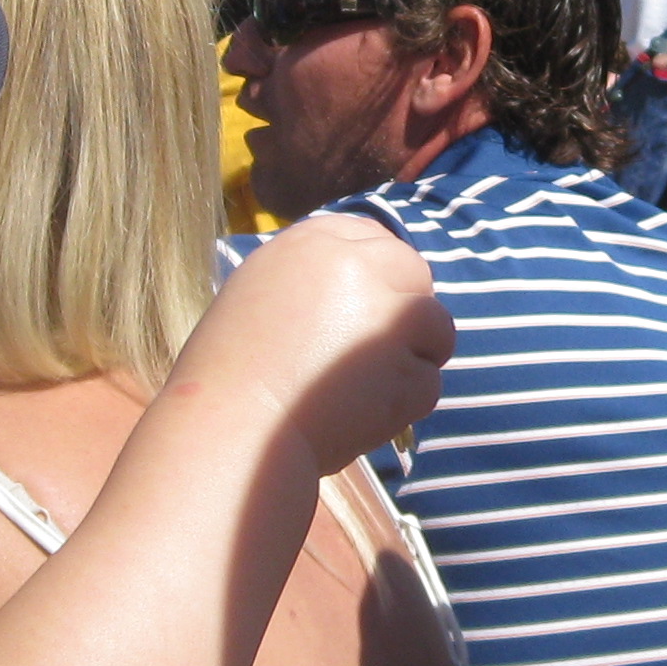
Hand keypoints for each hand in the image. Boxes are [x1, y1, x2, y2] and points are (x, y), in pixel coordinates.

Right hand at [178, 212, 451, 474]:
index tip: (368, 306)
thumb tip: (367, 285)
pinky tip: (356, 417)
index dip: (377, 275)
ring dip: (411, 358)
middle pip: (414, 272)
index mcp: (311, 242)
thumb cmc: (230, 375)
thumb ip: (315, 280)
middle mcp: (355, 265)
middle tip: (374, 352)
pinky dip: (402, 406)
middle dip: (405, 310)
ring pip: (436, 327)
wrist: (231, 428)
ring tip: (358, 389)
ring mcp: (386, 313)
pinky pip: (427, 383)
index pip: (371, 237)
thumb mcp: (260, 296)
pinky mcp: (407, 363)